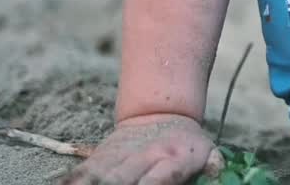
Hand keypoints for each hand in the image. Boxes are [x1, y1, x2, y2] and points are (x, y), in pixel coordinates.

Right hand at [62, 113, 222, 184]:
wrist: (161, 112)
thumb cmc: (187, 143)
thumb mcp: (207, 150)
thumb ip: (212, 164)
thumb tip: (216, 171)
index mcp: (173, 158)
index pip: (162, 178)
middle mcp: (144, 157)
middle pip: (122, 180)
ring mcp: (120, 156)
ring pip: (98, 175)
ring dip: (89, 184)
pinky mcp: (101, 156)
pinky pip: (83, 171)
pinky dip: (73, 180)